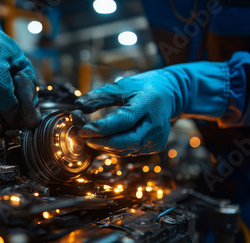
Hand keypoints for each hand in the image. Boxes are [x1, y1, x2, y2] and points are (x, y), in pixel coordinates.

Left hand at [75, 62, 228, 155]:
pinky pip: (130, 151)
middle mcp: (155, 125)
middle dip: (101, 142)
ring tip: (90, 137)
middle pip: (125, 141)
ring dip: (105, 146)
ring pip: (126, 149)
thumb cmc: (143, 88)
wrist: (171, 94)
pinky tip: (104, 140)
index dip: (101, 128)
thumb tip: (78, 105)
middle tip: (83, 136)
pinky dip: (115, 147)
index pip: (123, 121)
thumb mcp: (122, 86)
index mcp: (148, 105)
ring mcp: (157, 138)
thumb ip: (100, 96)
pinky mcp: (156, 146)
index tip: (83, 129)